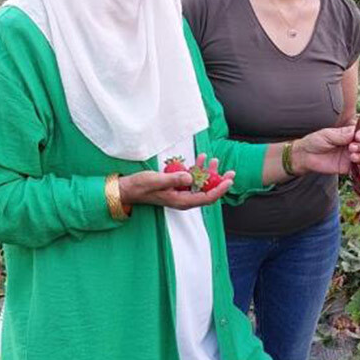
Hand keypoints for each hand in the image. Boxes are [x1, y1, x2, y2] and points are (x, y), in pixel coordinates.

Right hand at [119, 155, 234, 209]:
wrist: (129, 188)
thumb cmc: (141, 186)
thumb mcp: (156, 181)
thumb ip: (173, 179)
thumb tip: (189, 177)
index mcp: (181, 201)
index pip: (206, 198)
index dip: (220, 190)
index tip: (229, 181)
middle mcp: (184, 198)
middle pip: (207, 191)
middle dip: (219, 181)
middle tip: (231, 171)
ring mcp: (181, 192)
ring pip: (200, 184)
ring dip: (208, 172)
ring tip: (214, 160)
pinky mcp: (177, 186)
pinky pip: (191, 178)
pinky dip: (197, 169)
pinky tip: (200, 158)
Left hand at [293, 126, 359, 174]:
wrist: (305, 156)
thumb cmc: (315, 141)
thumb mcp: (327, 135)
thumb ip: (341, 135)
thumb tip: (355, 133)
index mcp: (347, 135)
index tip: (358, 137)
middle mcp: (351, 145)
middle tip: (352, 148)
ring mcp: (350, 157)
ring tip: (352, 157)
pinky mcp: (348, 168)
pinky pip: (359, 170)